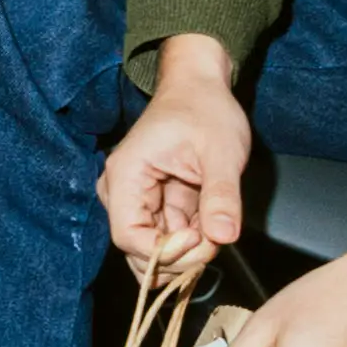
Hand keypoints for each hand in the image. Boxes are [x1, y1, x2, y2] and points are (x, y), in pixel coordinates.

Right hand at [102, 38, 256, 272]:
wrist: (200, 89)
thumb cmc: (205, 110)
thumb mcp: (222, 151)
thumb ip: (221, 195)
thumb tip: (224, 236)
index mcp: (126, 175)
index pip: (128, 237)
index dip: (165, 252)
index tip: (201, 240)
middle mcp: (122, 193)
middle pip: (138, 251)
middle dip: (179, 257)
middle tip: (216, 239)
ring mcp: (137, 202)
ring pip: (153, 251)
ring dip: (186, 252)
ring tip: (214, 229)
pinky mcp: (154, 207)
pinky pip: (167, 239)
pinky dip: (191, 241)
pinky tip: (211, 224)